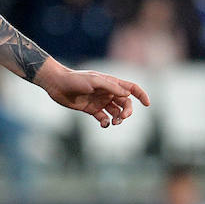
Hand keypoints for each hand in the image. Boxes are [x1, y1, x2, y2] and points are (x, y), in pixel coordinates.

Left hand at [34, 60, 149, 127]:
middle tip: (122, 117)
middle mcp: (107, 92)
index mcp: (111, 83)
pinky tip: (104, 124)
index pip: (131, 88)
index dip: (141, 95)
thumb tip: (127, 95)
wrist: (57, 85)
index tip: (147, 104)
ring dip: (118, 118)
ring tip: (114, 122)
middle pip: (125, 103)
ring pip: (116, 112)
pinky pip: (104, 118)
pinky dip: (106, 122)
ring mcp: (100, 101)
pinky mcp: (91, 109)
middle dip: (127, 111)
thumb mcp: (94, 81)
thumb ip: (111, 87)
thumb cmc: (75, 79)